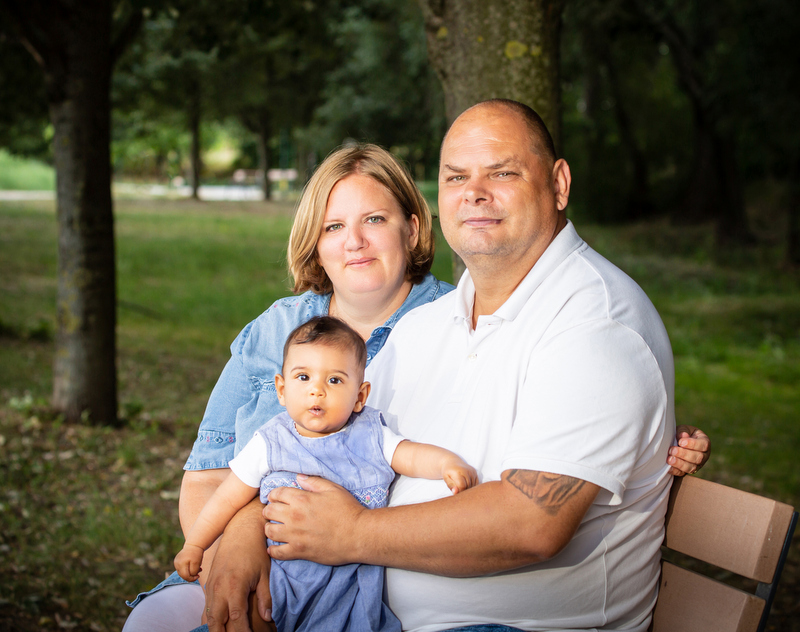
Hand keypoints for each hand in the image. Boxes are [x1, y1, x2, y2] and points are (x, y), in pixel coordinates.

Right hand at [174, 544, 203, 581]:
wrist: (193, 545)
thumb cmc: (196, 554)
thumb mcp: (197, 563)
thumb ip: (193, 571)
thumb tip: (191, 577)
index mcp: (181, 563)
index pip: (185, 576)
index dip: (192, 578)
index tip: (198, 576)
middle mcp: (177, 564)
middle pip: (183, 575)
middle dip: (191, 576)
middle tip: (198, 573)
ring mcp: (175, 563)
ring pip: (182, 573)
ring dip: (189, 573)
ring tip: (197, 568)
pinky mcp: (176, 562)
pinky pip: (181, 569)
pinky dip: (187, 570)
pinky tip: (192, 567)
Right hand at [204, 500, 273, 631]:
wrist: (240, 529)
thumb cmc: (255, 551)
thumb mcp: (264, 574)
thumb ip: (265, 597)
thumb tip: (267, 617)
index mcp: (234, 585)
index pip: (236, 619)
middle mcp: (219, 587)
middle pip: (216, 622)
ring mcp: (211, 585)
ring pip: (209, 616)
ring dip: (216, 628)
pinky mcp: (209, 583)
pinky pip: (207, 606)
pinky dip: (211, 619)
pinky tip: (218, 626)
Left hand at [263, 475, 364, 565]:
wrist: (358, 535)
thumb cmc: (348, 510)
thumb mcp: (333, 489)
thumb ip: (314, 482)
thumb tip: (299, 477)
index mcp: (301, 499)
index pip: (276, 493)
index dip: (274, 494)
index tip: (276, 497)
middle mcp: (294, 517)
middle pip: (269, 511)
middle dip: (269, 510)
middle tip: (274, 512)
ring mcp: (295, 535)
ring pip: (269, 531)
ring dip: (269, 528)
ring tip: (275, 527)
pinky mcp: (298, 551)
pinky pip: (277, 552)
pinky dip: (273, 550)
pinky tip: (276, 546)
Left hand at [443, 461, 478, 493]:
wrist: (452, 462)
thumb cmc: (448, 471)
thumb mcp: (446, 478)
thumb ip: (450, 485)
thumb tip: (455, 492)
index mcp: (458, 472)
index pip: (462, 486)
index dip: (459, 491)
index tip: (455, 490)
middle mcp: (467, 471)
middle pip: (468, 486)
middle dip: (463, 490)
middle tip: (457, 488)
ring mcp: (472, 471)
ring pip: (472, 485)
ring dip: (467, 488)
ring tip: (461, 485)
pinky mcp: (475, 472)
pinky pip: (476, 483)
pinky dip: (471, 486)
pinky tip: (466, 483)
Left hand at [668, 425, 710, 475]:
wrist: (677, 442)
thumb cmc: (682, 434)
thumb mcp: (684, 429)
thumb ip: (683, 431)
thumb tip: (683, 436)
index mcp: (704, 443)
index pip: (703, 445)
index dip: (692, 444)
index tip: (681, 442)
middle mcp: (703, 456)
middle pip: (698, 458)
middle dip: (684, 454)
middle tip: (672, 450)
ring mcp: (696, 465)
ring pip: (691, 467)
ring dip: (680, 464)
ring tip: (669, 459)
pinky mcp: (687, 471)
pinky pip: (682, 473)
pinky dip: (675, 471)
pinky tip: (668, 467)